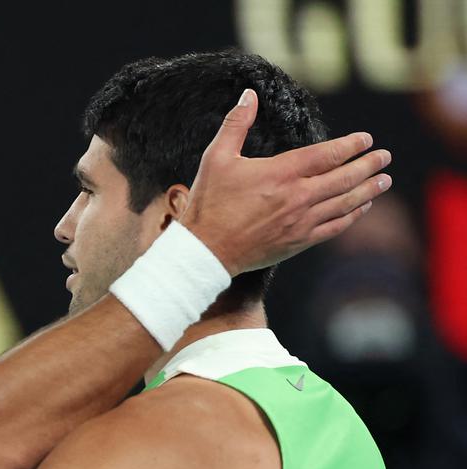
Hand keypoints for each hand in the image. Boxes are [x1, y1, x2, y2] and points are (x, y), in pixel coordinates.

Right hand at [182, 88, 392, 274]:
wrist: (206, 250)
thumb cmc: (209, 204)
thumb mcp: (216, 158)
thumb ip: (236, 124)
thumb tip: (249, 95)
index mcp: (281, 173)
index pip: (327, 154)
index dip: (350, 145)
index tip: (366, 139)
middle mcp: (298, 196)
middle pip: (345, 177)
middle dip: (369, 165)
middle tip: (384, 156)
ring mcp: (301, 221)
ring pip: (346, 202)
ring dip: (368, 189)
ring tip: (383, 180)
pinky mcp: (299, 241)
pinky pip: (335, 226)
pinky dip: (353, 215)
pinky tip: (362, 207)